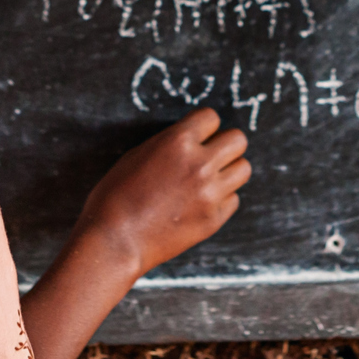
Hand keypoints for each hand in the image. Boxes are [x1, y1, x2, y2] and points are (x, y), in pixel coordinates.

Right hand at [75, 108, 249, 276]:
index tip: (198, 136)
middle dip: (225, 145)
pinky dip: (222, 199)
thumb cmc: (115, 197)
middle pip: (238, 140)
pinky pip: (233, 199)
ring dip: (228, 171)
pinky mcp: (214, 219)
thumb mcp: (137, 156)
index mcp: (178, 142)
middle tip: (210, 156)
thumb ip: (169, 144)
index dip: (203, 126)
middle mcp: (200, 164)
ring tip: (210, 179)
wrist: (114, 241)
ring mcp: (210, 193)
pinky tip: (201, 203)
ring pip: (244, 169)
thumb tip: (190, 140)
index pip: (211, 117)